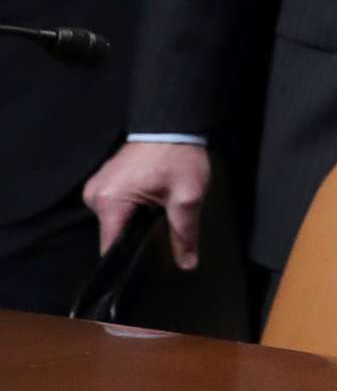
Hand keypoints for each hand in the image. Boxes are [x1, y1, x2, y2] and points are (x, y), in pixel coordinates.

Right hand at [82, 141, 210, 270]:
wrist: (171, 124)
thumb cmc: (179, 158)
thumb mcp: (187, 197)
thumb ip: (184, 233)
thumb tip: (187, 264)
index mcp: (109, 202)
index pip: (110, 247)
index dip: (126, 260)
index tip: (143, 266)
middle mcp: (94, 197)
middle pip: (113, 233)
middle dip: (135, 235)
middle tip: (160, 225)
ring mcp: (96, 187)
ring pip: (114, 221)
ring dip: (134, 220)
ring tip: (155, 210)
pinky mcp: (103, 182)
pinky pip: (114, 206)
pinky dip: (130, 209)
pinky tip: (148, 201)